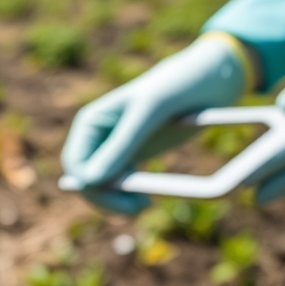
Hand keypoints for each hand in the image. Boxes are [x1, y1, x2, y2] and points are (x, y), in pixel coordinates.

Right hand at [61, 36, 247, 213]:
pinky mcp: (135, 155)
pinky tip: (146, 199)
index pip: (75, 164)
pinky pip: (122, 184)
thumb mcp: (149, 112)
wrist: (209, 77)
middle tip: (136, 207)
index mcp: (91, 121)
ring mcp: (116, 148)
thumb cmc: (176, 85)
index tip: (120, 195)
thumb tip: (90, 181)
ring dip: (117, 201)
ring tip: (144, 204)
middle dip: (105, 197)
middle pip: (86, 180)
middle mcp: (98, 136)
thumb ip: (121, 145)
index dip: (89, 185)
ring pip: (103, 187)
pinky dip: (129, 196)